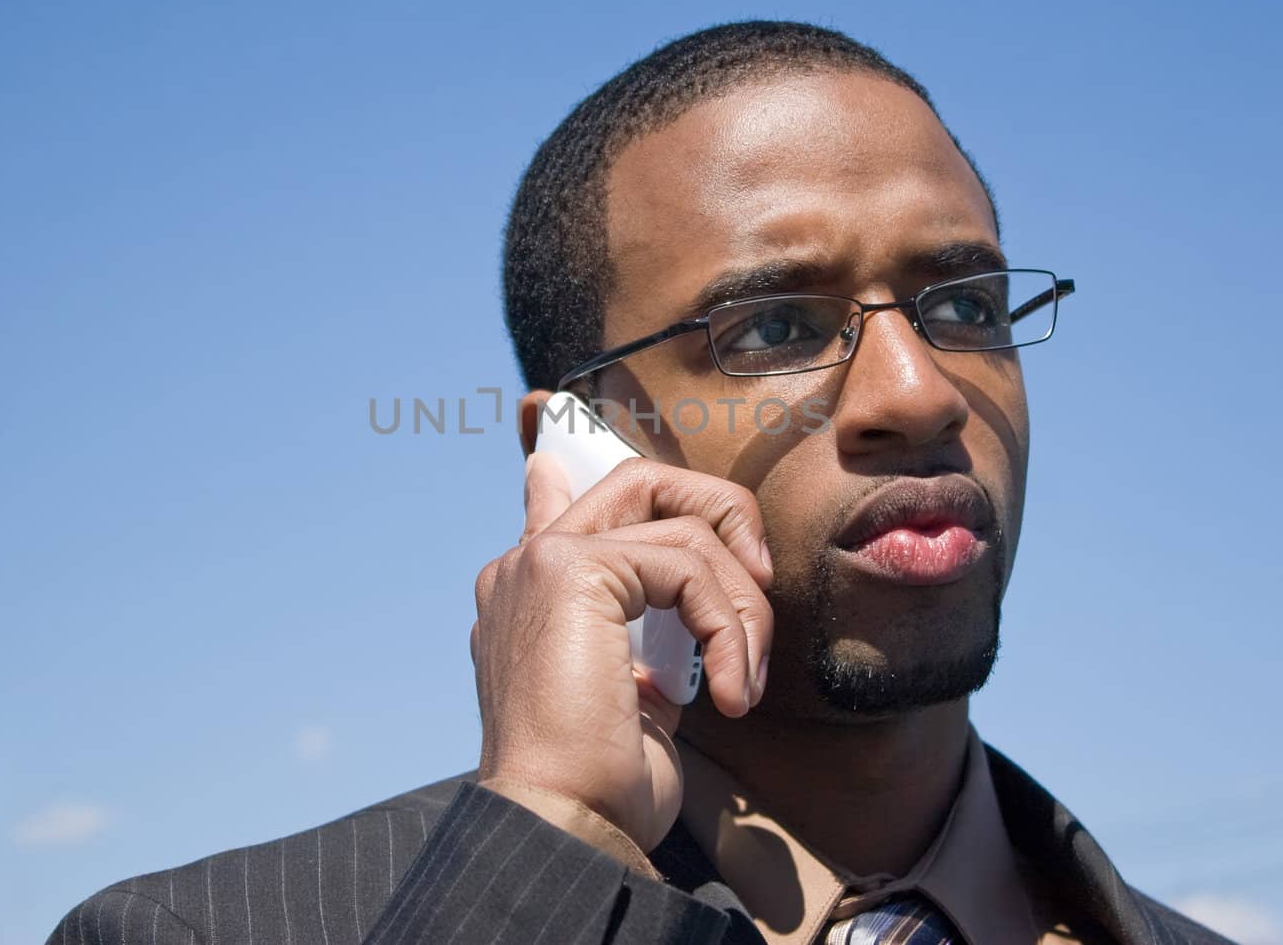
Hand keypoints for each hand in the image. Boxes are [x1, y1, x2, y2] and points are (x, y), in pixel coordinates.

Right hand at [470, 452, 774, 852]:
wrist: (562, 822)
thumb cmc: (599, 782)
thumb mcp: (633, 699)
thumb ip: (646, 636)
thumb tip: (674, 604)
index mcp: (526, 595)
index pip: (555, 502)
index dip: (583, 473)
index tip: (572, 461)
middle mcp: (524, 566)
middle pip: (640, 480)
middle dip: (721, 510)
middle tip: (759, 580)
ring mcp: (542, 560)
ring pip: (684, 527)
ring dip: (741, 609)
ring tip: (742, 681)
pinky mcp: (572, 569)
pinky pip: (689, 568)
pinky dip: (727, 631)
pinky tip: (727, 693)